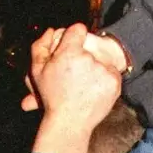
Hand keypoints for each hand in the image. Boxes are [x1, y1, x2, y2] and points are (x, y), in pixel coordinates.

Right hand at [27, 25, 123, 152]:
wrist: (70, 123)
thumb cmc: (52, 97)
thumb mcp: (38, 71)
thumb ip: (40, 47)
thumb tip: (51, 30)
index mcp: (70, 53)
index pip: (78, 30)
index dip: (73, 37)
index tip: (72, 47)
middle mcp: (89, 59)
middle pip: (90, 45)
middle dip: (83, 55)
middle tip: (75, 72)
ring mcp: (104, 71)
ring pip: (101, 59)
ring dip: (95, 67)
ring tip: (83, 84)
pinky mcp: (115, 82)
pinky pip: (111, 72)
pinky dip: (105, 79)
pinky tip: (93, 89)